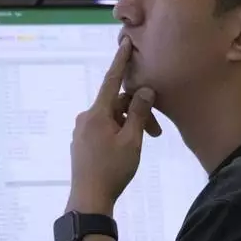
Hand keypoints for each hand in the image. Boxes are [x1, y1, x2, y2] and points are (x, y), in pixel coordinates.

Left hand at [68, 40, 160, 212]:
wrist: (89, 198)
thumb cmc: (113, 169)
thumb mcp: (132, 140)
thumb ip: (139, 113)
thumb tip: (144, 90)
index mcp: (97, 113)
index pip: (112, 80)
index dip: (121, 61)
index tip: (125, 42)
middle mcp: (86, 117)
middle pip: (117, 104)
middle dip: (139, 112)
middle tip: (157, 133)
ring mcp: (82, 131)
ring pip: (113, 118)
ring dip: (131, 125)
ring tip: (145, 144)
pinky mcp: (83, 143)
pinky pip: (105, 129)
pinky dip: (121, 132)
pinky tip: (129, 148)